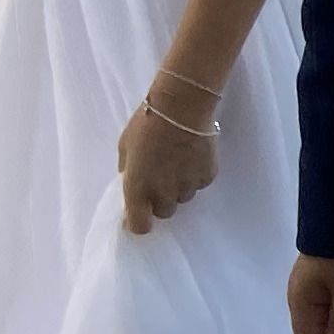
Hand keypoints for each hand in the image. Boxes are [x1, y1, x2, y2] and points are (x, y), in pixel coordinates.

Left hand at [117, 94, 219, 234]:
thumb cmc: (145, 125)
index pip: (140, 226)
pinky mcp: (207, 175)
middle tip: (158, 178)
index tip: (138, 212)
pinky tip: (191, 155)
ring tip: (176, 162)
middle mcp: (164, 193)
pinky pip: (199, 183)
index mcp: (138, 188)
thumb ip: (130, 170)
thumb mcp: (125, 148)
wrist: (182, 107)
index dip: (138, 222)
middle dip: (160, 200)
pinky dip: (194, 174)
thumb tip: (134, 179)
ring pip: (183, 197)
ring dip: (178, 187)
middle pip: (164, 212)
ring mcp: (188, 186)